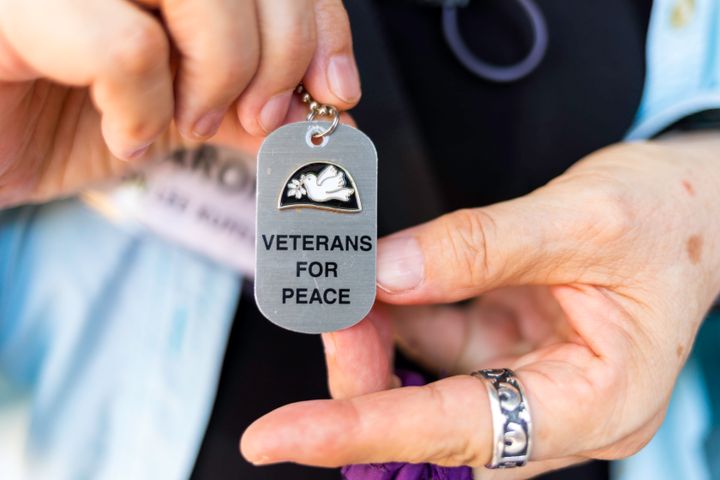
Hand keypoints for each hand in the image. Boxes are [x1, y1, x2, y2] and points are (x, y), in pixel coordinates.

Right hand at [0, 0, 357, 205]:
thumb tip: (337, 114)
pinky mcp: (16, 7)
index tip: (335, 91)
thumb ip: (257, 101)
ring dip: (218, 73)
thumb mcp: (187, 105)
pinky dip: (143, 110)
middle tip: (258, 117)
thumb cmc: (76, 114)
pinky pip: (125, 48)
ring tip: (187, 121)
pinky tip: (126, 135)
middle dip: (280, 54)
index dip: (319, 22)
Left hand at [241, 132, 719, 477]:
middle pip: (432, 428)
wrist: (699, 205)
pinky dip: (398, 316)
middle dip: (362, 376)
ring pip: (424, 387)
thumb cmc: (669, 216)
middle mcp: (557, 412)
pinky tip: (378, 281)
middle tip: (326, 305)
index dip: (361, 433)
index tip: (277, 438)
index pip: (459, 435)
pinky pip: (436, 348)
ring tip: (344, 282)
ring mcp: (529, 383)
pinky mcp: (509, 351)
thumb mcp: (582, 218)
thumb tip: (380, 274)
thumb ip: (477, 247)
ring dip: (374, 341)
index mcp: (596, 404)